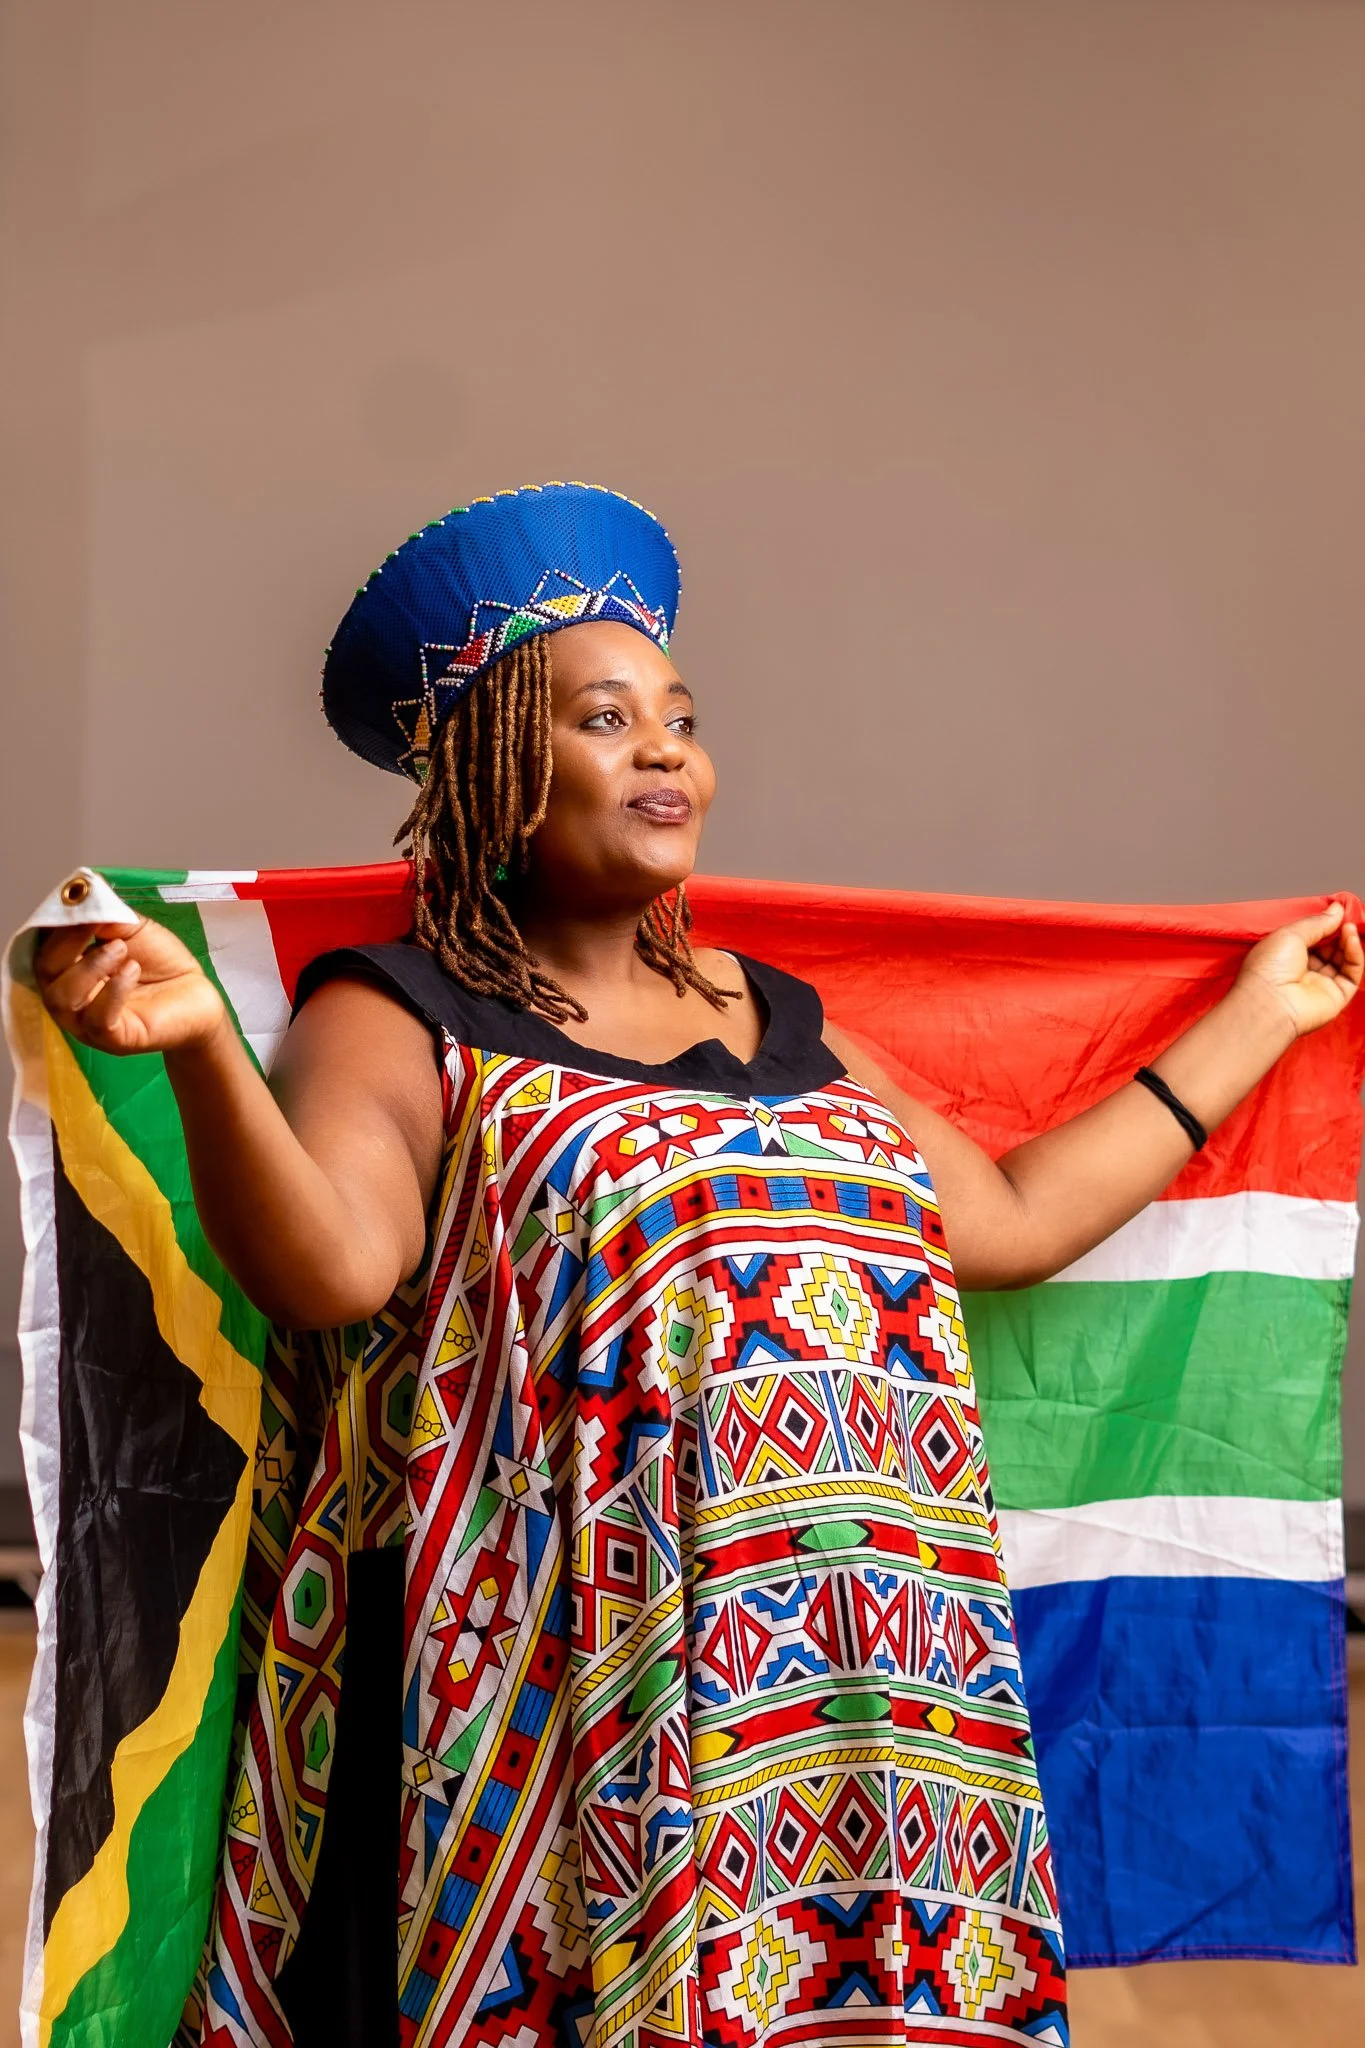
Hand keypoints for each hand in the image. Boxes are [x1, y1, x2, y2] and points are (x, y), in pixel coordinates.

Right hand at [34, 918, 227, 1056]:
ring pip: (63, 999)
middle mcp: (70, 997)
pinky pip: (98, 1021)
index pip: (43, 946)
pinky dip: (112, 991)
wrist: (196, 994)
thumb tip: (84, 897)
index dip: (55, 924)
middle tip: (97, 927)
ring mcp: (87, 1023)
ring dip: (89, 967)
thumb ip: (107, 915)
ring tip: (121, 949)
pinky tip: (132, 971)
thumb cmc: (160, 963)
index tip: (77, 902)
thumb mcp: (133, 928)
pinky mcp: (114, 1040)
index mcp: (69, 969)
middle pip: (44, 972)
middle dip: (66, 943)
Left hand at [1236, 900, 1362, 1039]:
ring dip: (1348, 941)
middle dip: (1339, 933)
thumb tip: (1336, 910)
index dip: (1325, 925)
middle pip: (1329, 949)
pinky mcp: (1335, 997)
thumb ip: (1317, 922)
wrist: (1270, 1002)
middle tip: (1347, 918)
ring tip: (1349, 928)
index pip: (1311, 938)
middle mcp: (1301, 972)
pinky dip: (1355, 955)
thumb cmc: (1268, 969)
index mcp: (1284, 956)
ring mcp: (1319, 985)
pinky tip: (1351, 939)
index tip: (1338, 911)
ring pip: (1342, 960)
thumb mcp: (1290, 933)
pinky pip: (1351, 974)